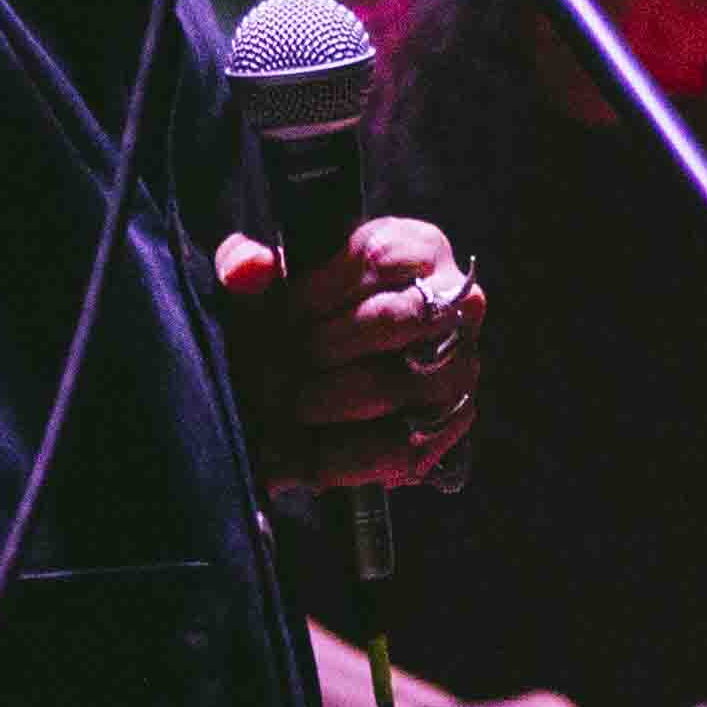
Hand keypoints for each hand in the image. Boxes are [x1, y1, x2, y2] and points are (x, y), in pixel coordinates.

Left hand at [216, 215, 483, 495]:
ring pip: (399, 384)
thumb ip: (245, 263)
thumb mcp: (270, 281)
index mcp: (418, 249)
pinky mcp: (451, 422)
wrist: (327, 375)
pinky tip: (303, 458)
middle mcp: (457, 303)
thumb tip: (249, 268)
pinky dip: (343, 458)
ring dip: (329, 400)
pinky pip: (404, 448)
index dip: (318, 291)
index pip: (376, 258)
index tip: (282, 315)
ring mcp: (461, 365)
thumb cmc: (304, 316)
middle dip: (324, 347)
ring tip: (290, 405)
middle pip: (396, 319)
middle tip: (279, 364)